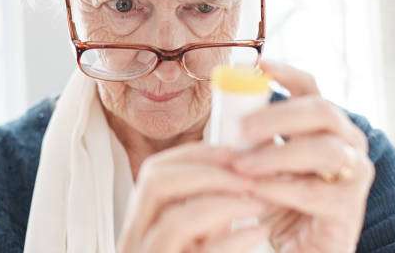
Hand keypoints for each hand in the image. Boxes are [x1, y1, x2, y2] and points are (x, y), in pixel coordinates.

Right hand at [117, 143, 270, 252]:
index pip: (156, 172)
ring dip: (222, 201)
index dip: (197, 154)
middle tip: (249, 171)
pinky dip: (229, 240)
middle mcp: (136, 243)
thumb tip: (238, 162)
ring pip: (173, 221)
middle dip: (207, 170)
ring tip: (259, 198)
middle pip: (155, 184)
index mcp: (142, 224)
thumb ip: (208, 206)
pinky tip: (256, 234)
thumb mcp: (200, 237)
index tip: (237, 151)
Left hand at [231, 60, 374, 251]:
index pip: (310, 87)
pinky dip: (281, 188)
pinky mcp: (348, 207)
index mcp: (319, 124)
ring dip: (277, 155)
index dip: (287, 73)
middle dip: (278, 116)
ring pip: (323, 149)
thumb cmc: (271, 194)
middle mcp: (344, 140)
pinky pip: (315, 191)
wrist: (291, 243)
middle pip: (321, 111)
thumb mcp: (256, 158)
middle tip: (241, 129)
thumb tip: (219, 110)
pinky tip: (255, 190)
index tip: (259, 65)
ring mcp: (353, 172)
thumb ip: (244, 136)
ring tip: (242, 166)